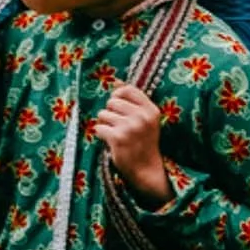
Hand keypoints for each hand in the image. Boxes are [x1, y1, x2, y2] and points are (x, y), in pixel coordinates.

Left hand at [94, 84, 172, 205]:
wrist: (146, 168)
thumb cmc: (144, 141)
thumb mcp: (145, 119)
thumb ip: (132, 100)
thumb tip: (115, 80)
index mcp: (151, 109)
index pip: (127, 90)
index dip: (118, 97)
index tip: (120, 109)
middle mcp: (142, 116)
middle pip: (112, 102)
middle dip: (111, 113)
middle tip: (119, 125)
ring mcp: (130, 127)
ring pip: (103, 114)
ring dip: (105, 124)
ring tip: (116, 134)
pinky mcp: (118, 138)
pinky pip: (98, 128)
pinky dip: (101, 135)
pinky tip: (111, 141)